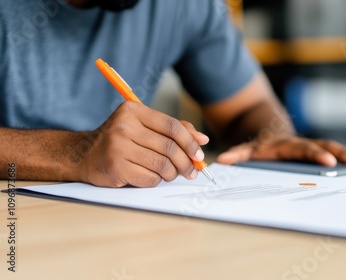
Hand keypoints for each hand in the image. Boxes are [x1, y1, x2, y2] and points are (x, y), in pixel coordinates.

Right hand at [77, 101, 208, 187]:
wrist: (84, 155)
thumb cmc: (120, 140)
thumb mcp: (144, 126)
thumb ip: (174, 129)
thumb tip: (202, 139)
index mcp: (133, 111)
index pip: (172, 126)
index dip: (190, 142)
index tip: (199, 154)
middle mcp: (124, 126)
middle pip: (170, 148)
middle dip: (186, 163)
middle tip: (192, 171)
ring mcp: (118, 147)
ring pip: (162, 165)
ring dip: (172, 173)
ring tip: (171, 174)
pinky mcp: (116, 167)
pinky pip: (150, 178)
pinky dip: (157, 180)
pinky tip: (153, 177)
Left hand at [216, 136, 345, 166]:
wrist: (270, 133)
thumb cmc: (261, 146)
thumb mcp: (248, 149)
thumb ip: (238, 154)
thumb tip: (223, 161)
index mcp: (287, 144)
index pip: (303, 149)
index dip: (315, 155)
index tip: (328, 162)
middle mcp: (304, 143)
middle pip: (324, 146)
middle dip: (342, 154)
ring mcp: (314, 146)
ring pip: (334, 148)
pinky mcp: (320, 151)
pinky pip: (337, 153)